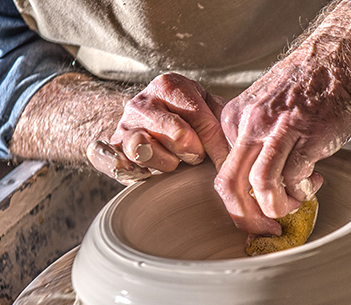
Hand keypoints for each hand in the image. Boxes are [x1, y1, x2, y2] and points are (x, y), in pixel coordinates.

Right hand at [88, 73, 228, 184]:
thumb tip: (240, 149)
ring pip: (146, 151)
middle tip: (195, 154)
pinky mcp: (110, 150)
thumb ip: (225, 122)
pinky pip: (111, 161)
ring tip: (173, 160)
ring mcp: (123, 126)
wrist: (144, 119)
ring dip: (167, 163)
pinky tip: (145, 172)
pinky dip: (128, 168)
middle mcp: (141, 102)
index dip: (219, 147)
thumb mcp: (208, 109)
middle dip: (194, 153)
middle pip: (178, 137)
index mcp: (169, 86)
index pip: (203, 121)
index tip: (228, 162)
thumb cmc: (186, 117)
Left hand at [215, 50, 350, 234]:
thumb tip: (260, 183)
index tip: (257, 211)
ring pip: (259, 186)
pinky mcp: (306, 135)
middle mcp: (249, 124)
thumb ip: (257, 137)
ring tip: (293, 204)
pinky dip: (303, 190)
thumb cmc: (309, 84)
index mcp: (234, 118)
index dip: (238, 201)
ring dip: (276, 208)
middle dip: (244, 218)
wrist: (342, 53)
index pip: (222, 171)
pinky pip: (294, 179)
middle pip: (229, 185)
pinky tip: (314, 180)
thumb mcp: (266, 105)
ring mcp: (277, 129)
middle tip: (264, 230)